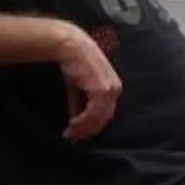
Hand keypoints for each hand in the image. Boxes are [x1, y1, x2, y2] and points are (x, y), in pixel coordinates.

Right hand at [53, 23, 121, 140]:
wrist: (70, 46)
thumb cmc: (74, 62)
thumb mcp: (77, 86)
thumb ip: (78, 103)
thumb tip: (75, 119)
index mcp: (112, 88)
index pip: (105, 113)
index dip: (92, 125)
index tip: (79, 134)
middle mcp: (115, 89)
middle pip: (104, 118)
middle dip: (88, 130)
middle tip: (73, 138)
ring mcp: (110, 90)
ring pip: (99, 118)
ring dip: (84, 128)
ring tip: (70, 134)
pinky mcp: (102, 90)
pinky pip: (94, 112)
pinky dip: (83, 121)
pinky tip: (73, 124)